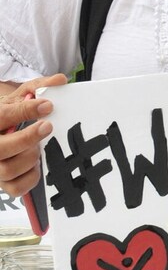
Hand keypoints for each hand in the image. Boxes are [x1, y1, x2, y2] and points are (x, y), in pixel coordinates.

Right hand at [0, 75, 67, 195]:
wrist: (2, 128)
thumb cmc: (12, 112)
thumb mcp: (21, 95)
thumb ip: (39, 87)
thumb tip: (60, 80)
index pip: (2, 117)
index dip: (25, 111)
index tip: (48, 105)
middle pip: (1, 148)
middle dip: (27, 137)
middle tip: (48, 127)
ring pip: (8, 169)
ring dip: (30, 157)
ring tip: (39, 147)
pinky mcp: (3, 183)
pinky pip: (16, 188)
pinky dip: (31, 177)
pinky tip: (37, 165)